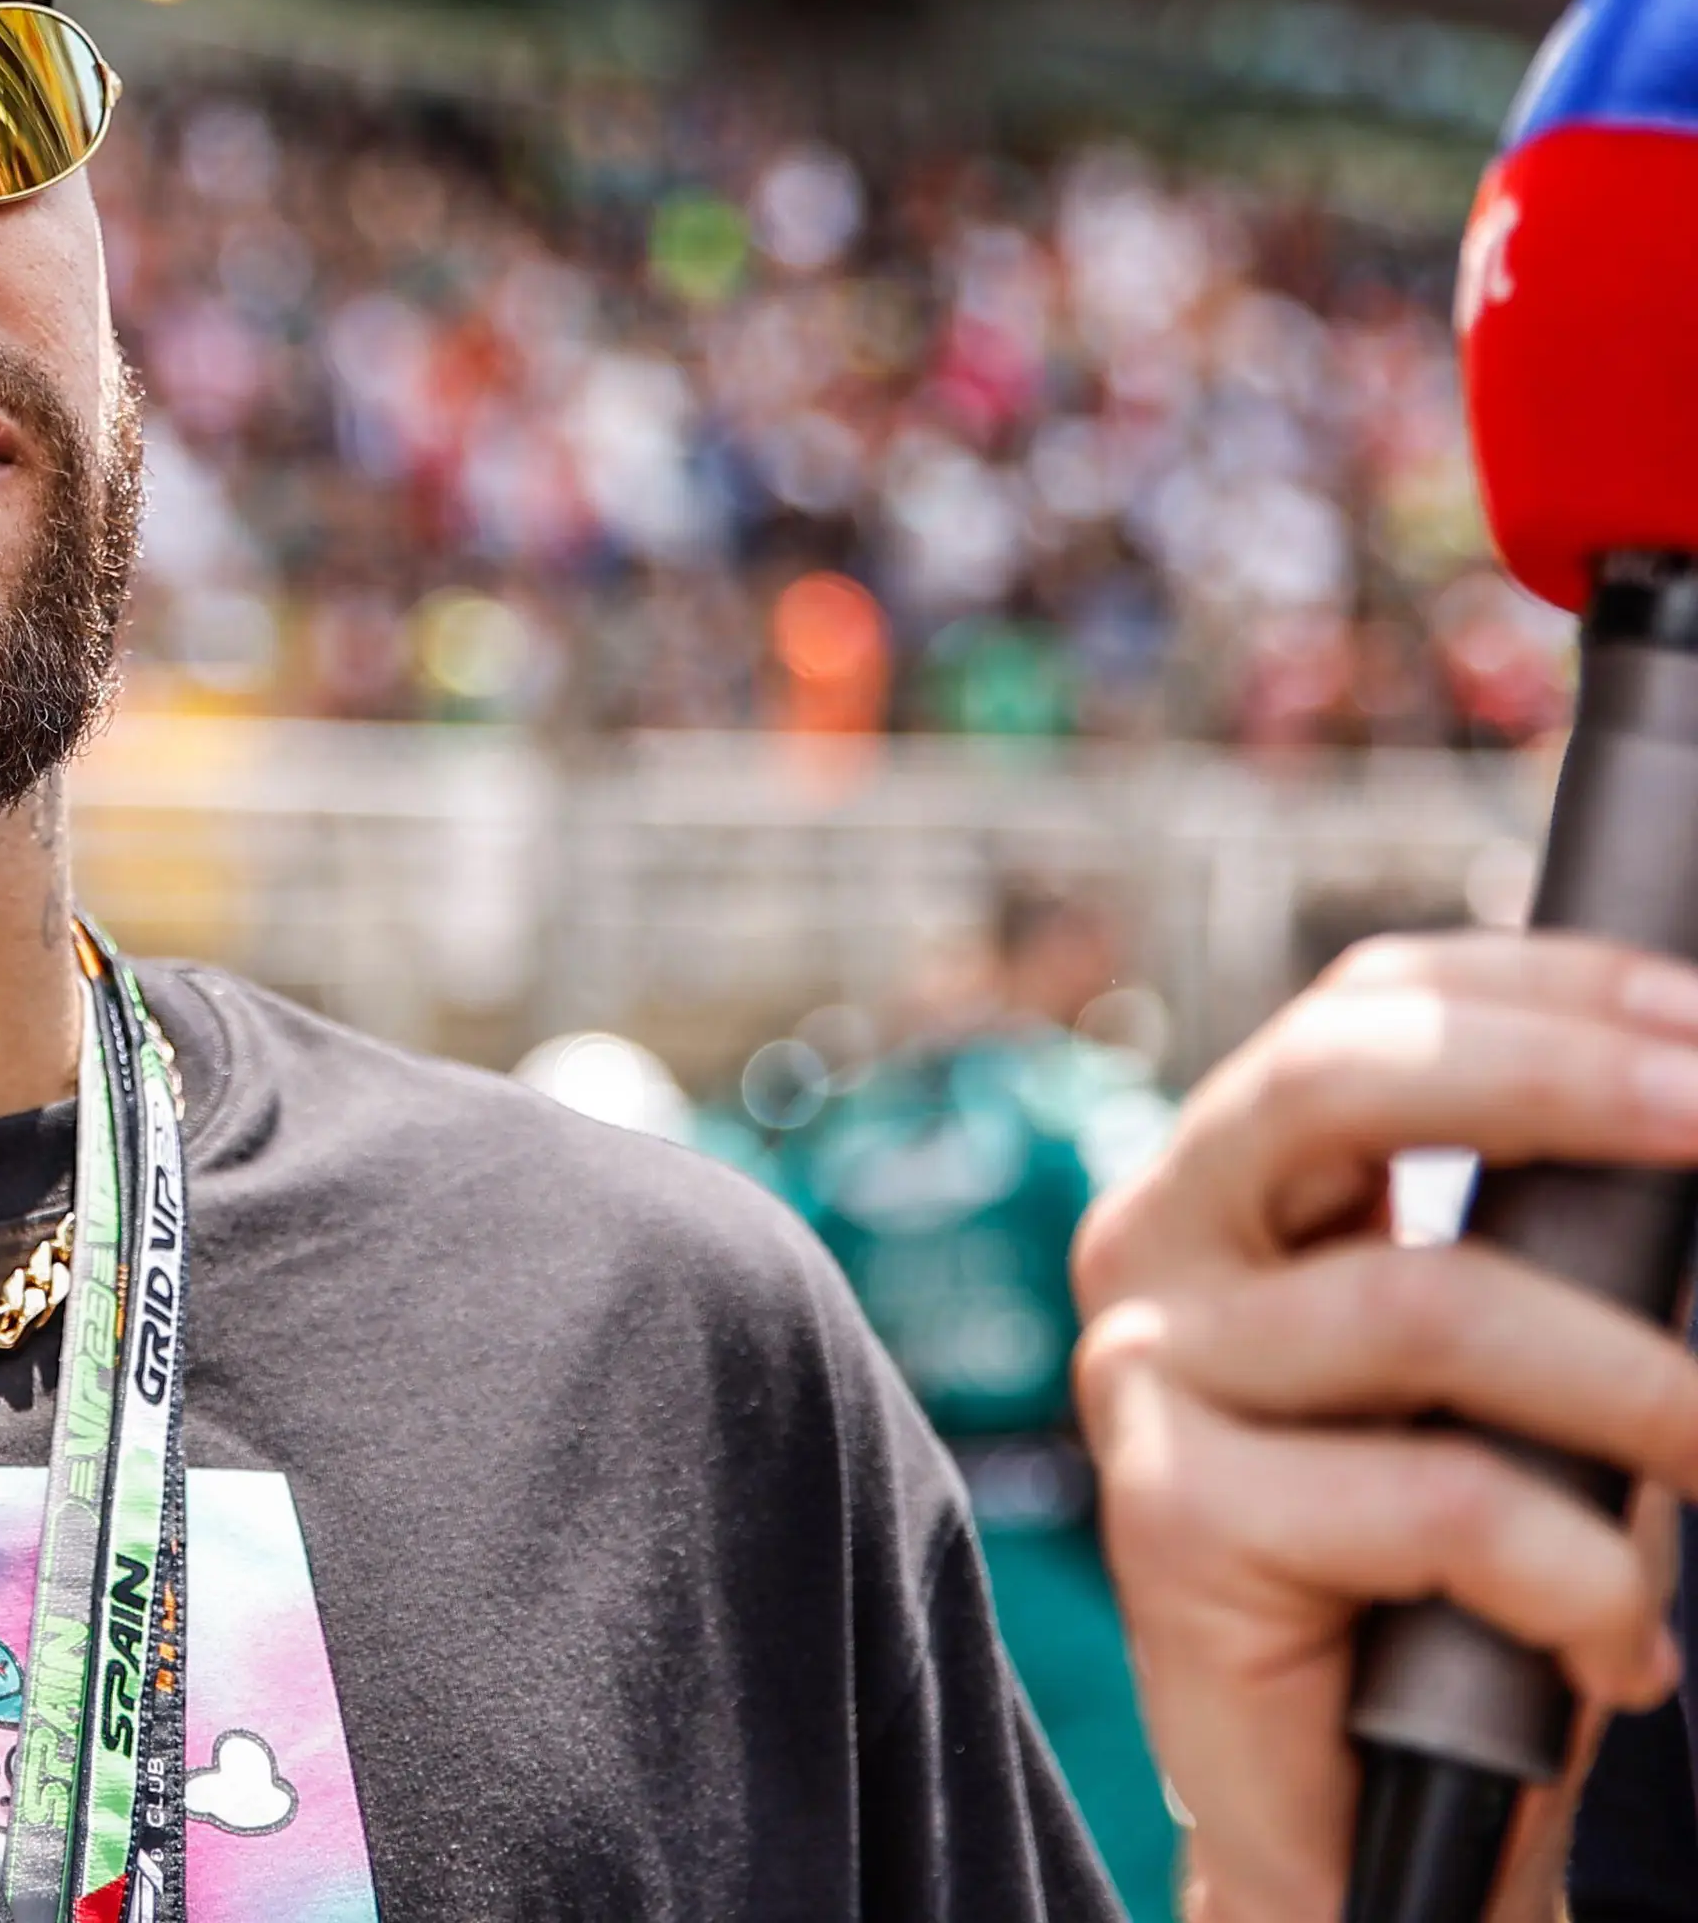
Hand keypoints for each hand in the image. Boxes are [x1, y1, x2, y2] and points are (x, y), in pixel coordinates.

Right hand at [1073, 931, 1697, 1920]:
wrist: (1371, 1803)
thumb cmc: (1464, 1565)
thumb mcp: (1521, 1360)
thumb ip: (1555, 1238)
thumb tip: (1690, 1112)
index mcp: (1236, 1176)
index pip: (1369, 1004)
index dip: (1550, 990)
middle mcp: (1159, 1240)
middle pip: (1338, 1077)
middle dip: (1562, 1081)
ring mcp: (1148, 1370)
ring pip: (1430, 1306)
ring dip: (1641, 1390)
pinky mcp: (1169, 1513)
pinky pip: (1442, 1501)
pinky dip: (1582, 1580)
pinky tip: (1609, 1648)